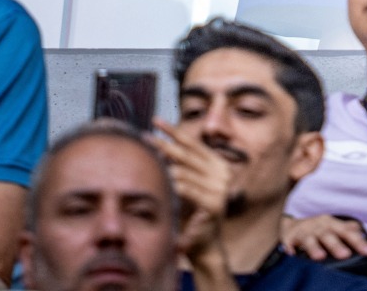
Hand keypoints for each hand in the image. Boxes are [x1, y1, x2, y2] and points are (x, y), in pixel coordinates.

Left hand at [153, 121, 230, 267]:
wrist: (203, 245)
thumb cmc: (191, 214)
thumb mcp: (188, 185)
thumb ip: (182, 167)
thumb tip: (162, 145)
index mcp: (219, 165)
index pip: (194, 144)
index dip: (174, 132)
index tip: (156, 121)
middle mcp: (223, 173)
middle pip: (187, 155)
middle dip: (164, 144)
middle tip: (144, 136)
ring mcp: (220, 189)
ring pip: (184, 171)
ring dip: (163, 166)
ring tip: (146, 160)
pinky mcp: (214, 204)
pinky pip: (187, 190)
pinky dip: (172, 185)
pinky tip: (160, 181)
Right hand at [282, 214, 366, 261]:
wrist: (289, 227)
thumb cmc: (316, 229)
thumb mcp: (332, 226)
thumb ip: (346, 229)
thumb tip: (361, 230)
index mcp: (331, 224)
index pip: (347, 232)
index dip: (358, 242)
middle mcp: (318, 227)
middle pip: (328, 235)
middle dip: (336, 245)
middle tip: (345, 255)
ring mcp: (302, 233)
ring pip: (309, 240)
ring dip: (314, 247)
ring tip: (320, 257)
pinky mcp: (287, 239)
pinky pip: (287, 244)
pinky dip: (288, 249)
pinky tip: (291, 256)